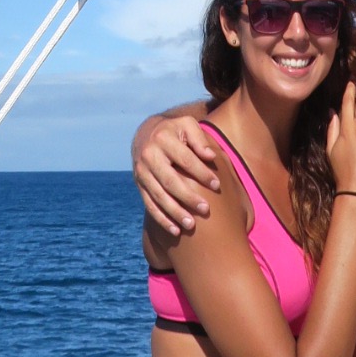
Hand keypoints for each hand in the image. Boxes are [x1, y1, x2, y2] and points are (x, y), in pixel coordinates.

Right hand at [134, 114, 221, 236]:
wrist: (145, 134)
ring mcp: (142, 172)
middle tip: (205, 209)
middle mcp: (150, 156)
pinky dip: (161, 219)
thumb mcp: (187, 125)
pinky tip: (175, 231)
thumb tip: (210, 157)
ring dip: (174, 212)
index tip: (216, 185)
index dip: (201, 172)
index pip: (185, 159)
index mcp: (163, 139)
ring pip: (158, 196)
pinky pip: (149, 204)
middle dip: (188, 197)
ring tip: (191, 225)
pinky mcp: (139, 184)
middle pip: (170, 181)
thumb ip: (199, 139)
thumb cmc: (174, 131)